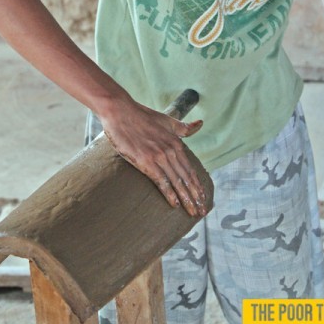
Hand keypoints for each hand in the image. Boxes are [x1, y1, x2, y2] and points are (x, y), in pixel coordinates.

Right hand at [101, 100, 207, 216]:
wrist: (120, 111)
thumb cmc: (141, 115)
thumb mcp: (166, 120)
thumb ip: (183, 127)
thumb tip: (200, 124)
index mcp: (176, 142)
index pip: (190, 169)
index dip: (198, 185)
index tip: (203, 198)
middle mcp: (170, 151)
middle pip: (186, 179)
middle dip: (195, 197)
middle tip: (202, 211)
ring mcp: (158, 156)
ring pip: (176, 182)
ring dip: (186, 199)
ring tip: (193, 212)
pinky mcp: (145, 161)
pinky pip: (160, 181)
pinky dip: (169, 193)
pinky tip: (175, 204)